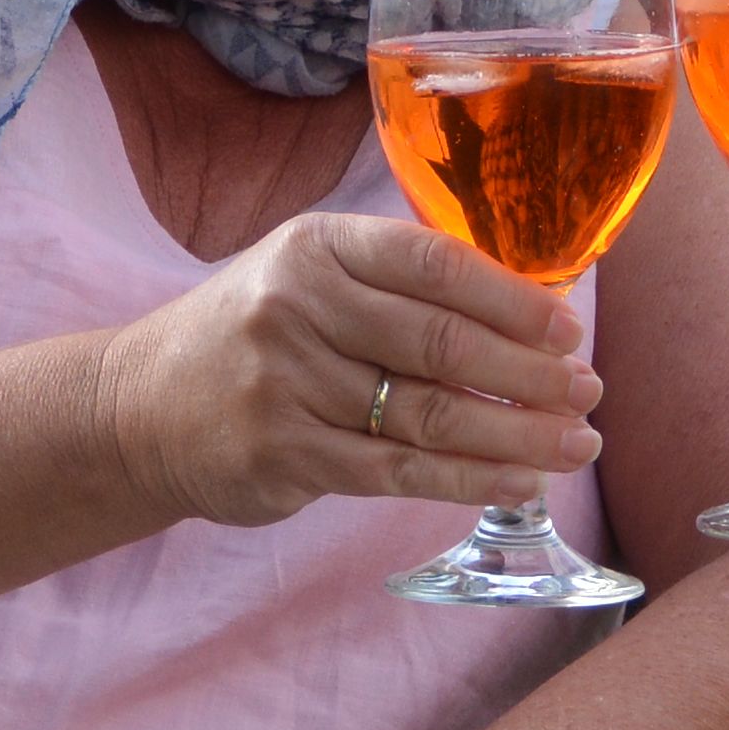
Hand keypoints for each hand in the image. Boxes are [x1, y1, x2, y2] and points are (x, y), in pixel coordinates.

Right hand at [102, 208, 602, 530]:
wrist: (139, 406)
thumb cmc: (253, 336)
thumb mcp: (309, 278)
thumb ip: (399, 286)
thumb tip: (530, 319)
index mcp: (318, 247)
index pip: (434, 265)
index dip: (513, 298)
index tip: (570, 329)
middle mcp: (297, 307)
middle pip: (441, 343)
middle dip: (530, 373)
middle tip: (589, 394)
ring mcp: (286, 383)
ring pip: (428, 414)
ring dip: (516, 434)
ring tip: (575, 445)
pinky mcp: (283, 454)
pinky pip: (397, 471)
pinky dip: (468, 479)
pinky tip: (519, 483)